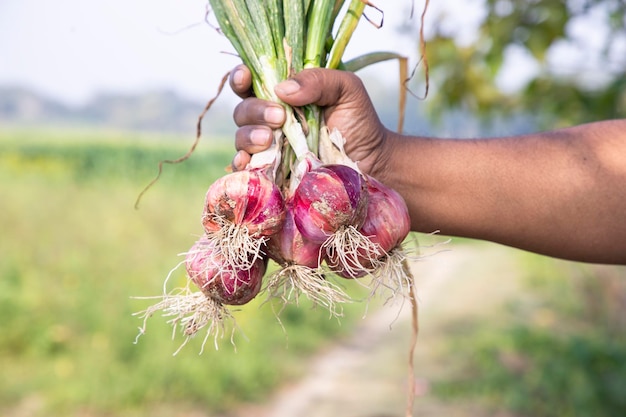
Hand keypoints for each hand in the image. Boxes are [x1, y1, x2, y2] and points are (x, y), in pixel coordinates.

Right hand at [229, 65, 393, 179]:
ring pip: (241, 137)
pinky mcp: (273, 172)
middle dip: (254, 111)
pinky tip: (250, 162)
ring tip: (271, 139)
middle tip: (279, 117)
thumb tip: (281, 89)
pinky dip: (243, 164)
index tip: (246, 77)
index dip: (241, 78)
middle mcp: (270, 119)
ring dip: (249, 136)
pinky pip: (247, 168)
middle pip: (243, 110)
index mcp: (284, 95)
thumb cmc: (358, 121)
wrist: (371, 161)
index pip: (252, 82)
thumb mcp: (346, 89)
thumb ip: (318, 80)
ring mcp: (270, 147)